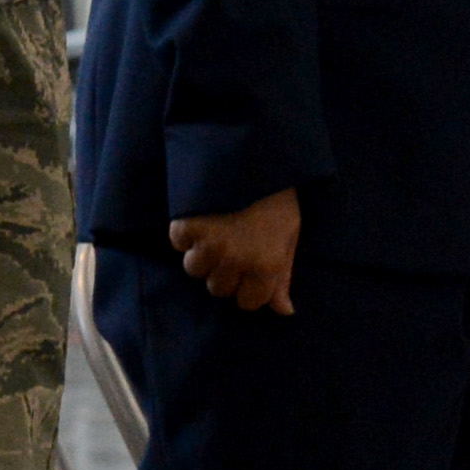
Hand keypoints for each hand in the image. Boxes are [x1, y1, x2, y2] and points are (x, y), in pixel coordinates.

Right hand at [171, 186, 301, 313]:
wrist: (253, 158)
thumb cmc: (277, 198)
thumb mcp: (290, 235)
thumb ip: (284, 276)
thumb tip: (284, 311)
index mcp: (266, 265)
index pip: (247, 303)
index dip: (248, 287)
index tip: (250, 268)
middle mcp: (235, 261)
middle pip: (218, 289)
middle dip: (225, 271)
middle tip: (234, 244)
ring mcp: (208, 245)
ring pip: (195, 270)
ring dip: (203, 254)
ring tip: (217, 229)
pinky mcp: (185, 227)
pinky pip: (180, 245)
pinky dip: (187, 234)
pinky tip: (202, 218)